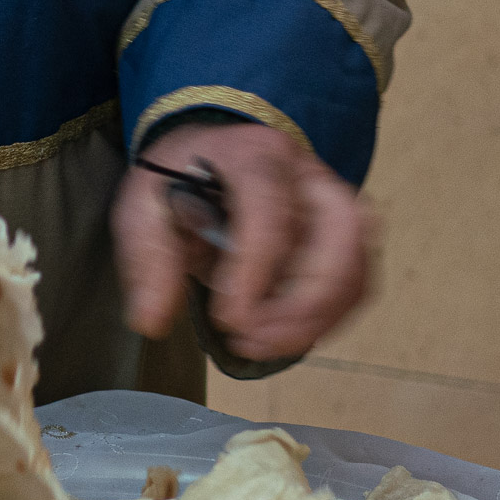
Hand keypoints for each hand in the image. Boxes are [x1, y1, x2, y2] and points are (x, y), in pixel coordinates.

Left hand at [114, 119, 372, 365]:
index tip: (230, 319)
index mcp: (254, 156)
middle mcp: (307, 174)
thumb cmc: (177, 179)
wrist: (207, 155)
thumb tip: (154, 321)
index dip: (256, 270)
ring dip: (317, 318)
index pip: (270, 209)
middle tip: (252, 335)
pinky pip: (356, 283)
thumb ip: (149, 259)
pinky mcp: (343, 235)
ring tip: (260, 344)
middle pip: (343, 231)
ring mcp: (333, 204)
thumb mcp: (143, 207)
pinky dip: (326, 319)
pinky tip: (281, 336)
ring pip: (356, 264)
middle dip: (306, 300)